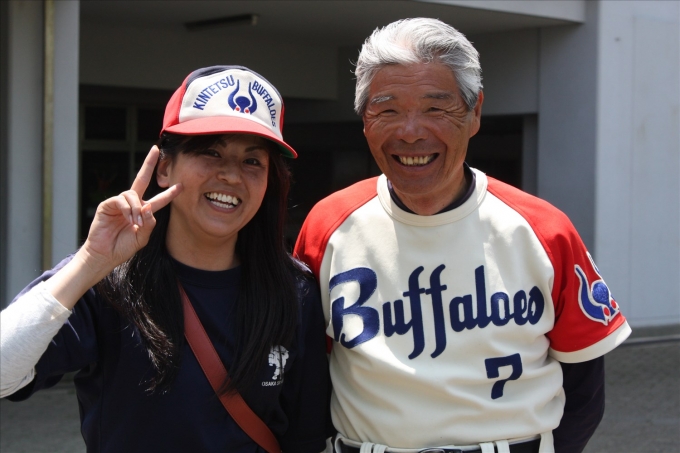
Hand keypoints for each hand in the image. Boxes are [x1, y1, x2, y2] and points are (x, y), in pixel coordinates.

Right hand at [80, 146, 181, 278]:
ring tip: (135, 222)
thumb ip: (149, 224)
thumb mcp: (142, 238)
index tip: (181, 186)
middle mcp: (132, 204)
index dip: (169, 194)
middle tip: (156, 150)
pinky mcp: (108, 205)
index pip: (159, 200)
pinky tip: (128, 219)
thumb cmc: (123, 247)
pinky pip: (121, 200)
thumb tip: (149, 206)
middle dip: (149, 164)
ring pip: (132, 194)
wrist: (105, 254)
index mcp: (143, 212)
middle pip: (142, 179)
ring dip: (137, 208)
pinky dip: (127, 209)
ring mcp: (119, 203)